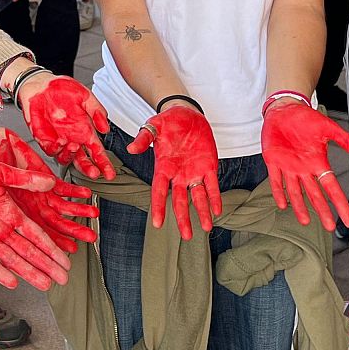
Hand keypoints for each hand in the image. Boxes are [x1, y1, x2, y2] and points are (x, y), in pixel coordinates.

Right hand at [0, 128, 98, 251]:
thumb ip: (10, 199)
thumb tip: (21, 212)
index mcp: (20, 213)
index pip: (41, 233)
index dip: (55, 242)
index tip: (69, 249)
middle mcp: (34, 207)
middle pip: (57, 223)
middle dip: (74, 230)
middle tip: (90, 236)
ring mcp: (42, 194)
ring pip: (64, 208)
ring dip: (79, 210)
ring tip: (93, 213)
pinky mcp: (47, 180)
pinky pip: (64, 188)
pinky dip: (75, 191)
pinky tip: (86, 193)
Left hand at [0, 157, 74, 289]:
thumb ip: (24, 180)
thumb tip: (51, 181)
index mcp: (9, 211)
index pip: (35, 233)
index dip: (51, 247)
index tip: (66, 258)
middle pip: (27, 250)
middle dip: (46, 264)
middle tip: (63, 279)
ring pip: (10, 258)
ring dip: (28, 271)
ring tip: (45, 283)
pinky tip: (12, 281)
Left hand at [17, 74, 114, 178]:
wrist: (40, 85)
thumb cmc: (62, 89)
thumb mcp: (85, 96)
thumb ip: (97, 111)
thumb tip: (106, 128)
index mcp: (85, 129)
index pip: (97, 151)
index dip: (104, 163)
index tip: (110, 173)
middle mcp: (73, 138)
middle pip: (83, 161)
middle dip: (89, 169)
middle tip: (95, 173)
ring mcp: (59, 140)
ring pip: (66, 159)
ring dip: (72, 156)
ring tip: (74, 147)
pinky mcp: (44, 139)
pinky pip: (51, 150)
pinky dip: (56, 149)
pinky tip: (60, 141)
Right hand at [127, 103, 220, 240]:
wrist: (187, 113)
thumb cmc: (168, 121)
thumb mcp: (153, 126)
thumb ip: (143, 138)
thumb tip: (131, 149)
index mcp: (163, 167)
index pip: (159, 191)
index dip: (158, 207)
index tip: (157, 223)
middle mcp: (178, 174)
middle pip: (180, 200)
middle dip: (183, 218)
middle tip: (187, 236)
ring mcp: (194, 172)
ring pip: (198, 197)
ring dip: (202, 212)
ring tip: (206, 228)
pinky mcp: (209, 166)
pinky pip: (212, 185)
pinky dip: (215, 197)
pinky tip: (217, 210)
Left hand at [260, 100, 348, 229]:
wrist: (285, 109)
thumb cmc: (306, 118)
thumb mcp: (328, 128)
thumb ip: (346, 141)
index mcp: (318, 162)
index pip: (332, 187)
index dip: (340, 204)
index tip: (348, 219)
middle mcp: (305, 168)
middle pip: (315, 194)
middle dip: (323, 210)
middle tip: (330, 226)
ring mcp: (289, 167)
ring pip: (296, 191)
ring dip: (300, 206)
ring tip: (305, 221)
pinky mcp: (273, 162)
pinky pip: (276, 180)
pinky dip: (279, 192)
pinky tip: (283, 204)